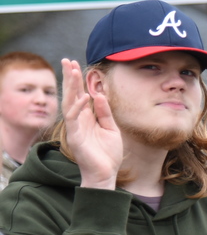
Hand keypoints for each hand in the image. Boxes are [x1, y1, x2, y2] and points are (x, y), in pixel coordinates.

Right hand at [62, 59, 122, 189]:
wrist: (106, 174)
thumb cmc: (108, 154)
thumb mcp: (111, 129)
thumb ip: (105, 113)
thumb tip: (99, 95)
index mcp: (87, 118)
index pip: (80, 95)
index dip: (77, 81)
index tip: (77, 65)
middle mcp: (78, 120)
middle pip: (71, 95)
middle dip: (69, 78)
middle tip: (67, 60)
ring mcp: (75, 128)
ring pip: (69, 103)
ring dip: (70, 87)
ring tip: (72, 71)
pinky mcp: (74, 137)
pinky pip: (73, 119)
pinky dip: (78, 107)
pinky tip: (84, 96)